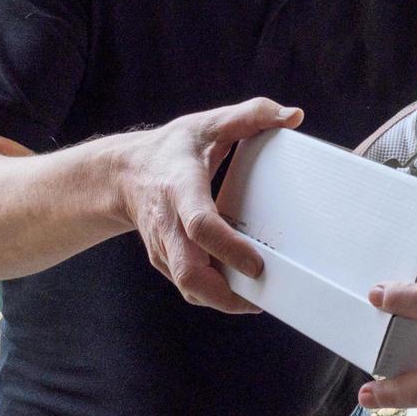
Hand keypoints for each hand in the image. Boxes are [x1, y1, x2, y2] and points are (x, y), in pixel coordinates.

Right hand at [117, 97, 302, 313]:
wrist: (123, 173)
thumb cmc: (173, 148)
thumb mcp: (210, 122)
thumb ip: (254, 114)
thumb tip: (294, 115)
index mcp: (181, 188)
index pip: (200, 225)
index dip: (228, 247)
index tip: (258, 263)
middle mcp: (168, 224)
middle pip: (190, 272)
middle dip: (226, 293)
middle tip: (267, 295)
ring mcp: (163, 247)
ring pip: (189, 287)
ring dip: (224, 301)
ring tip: (264, 299)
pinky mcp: (165, 261)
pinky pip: (190, 287)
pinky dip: (215, 297)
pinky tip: (245, 293)